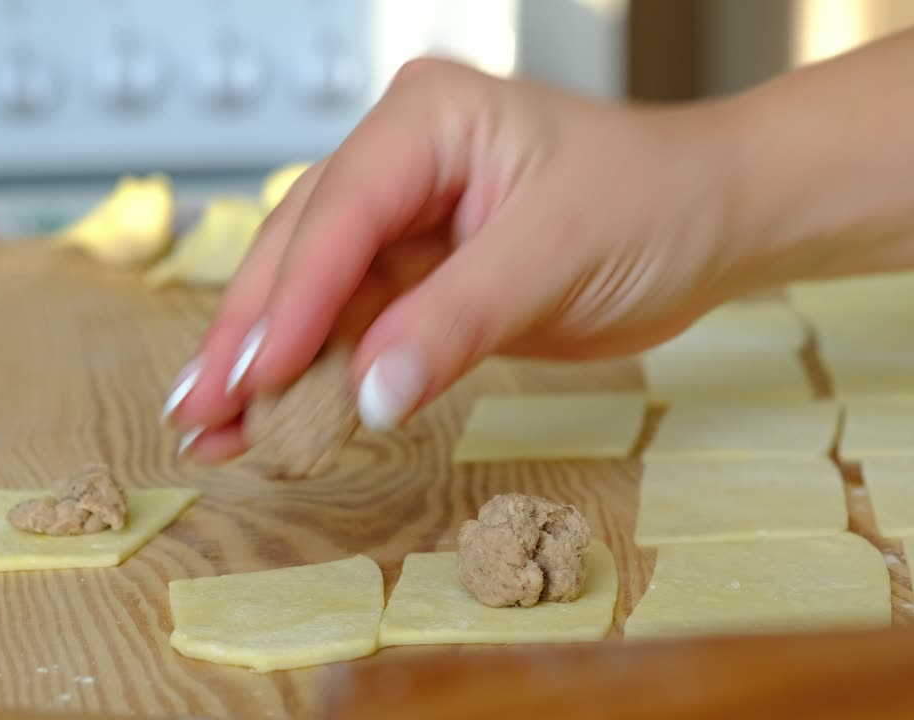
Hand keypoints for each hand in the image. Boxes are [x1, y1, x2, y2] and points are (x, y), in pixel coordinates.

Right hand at [162, 58, 766, 461]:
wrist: (716, 223)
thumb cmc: (657, 202)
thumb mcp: (557, 256)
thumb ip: (456, 323)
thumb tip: (366, 398)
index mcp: (429, 120)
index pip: (341, 212)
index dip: (290, 300)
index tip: (254, 374)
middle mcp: (405, 161)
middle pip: (306, 252)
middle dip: (252, 336)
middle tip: (197, 413)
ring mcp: (413, 221)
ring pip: (322, 297)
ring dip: (273, 366)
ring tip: (216, 432)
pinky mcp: (430, 276)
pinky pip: (364, 328)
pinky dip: (326, 377)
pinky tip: (282, 419)